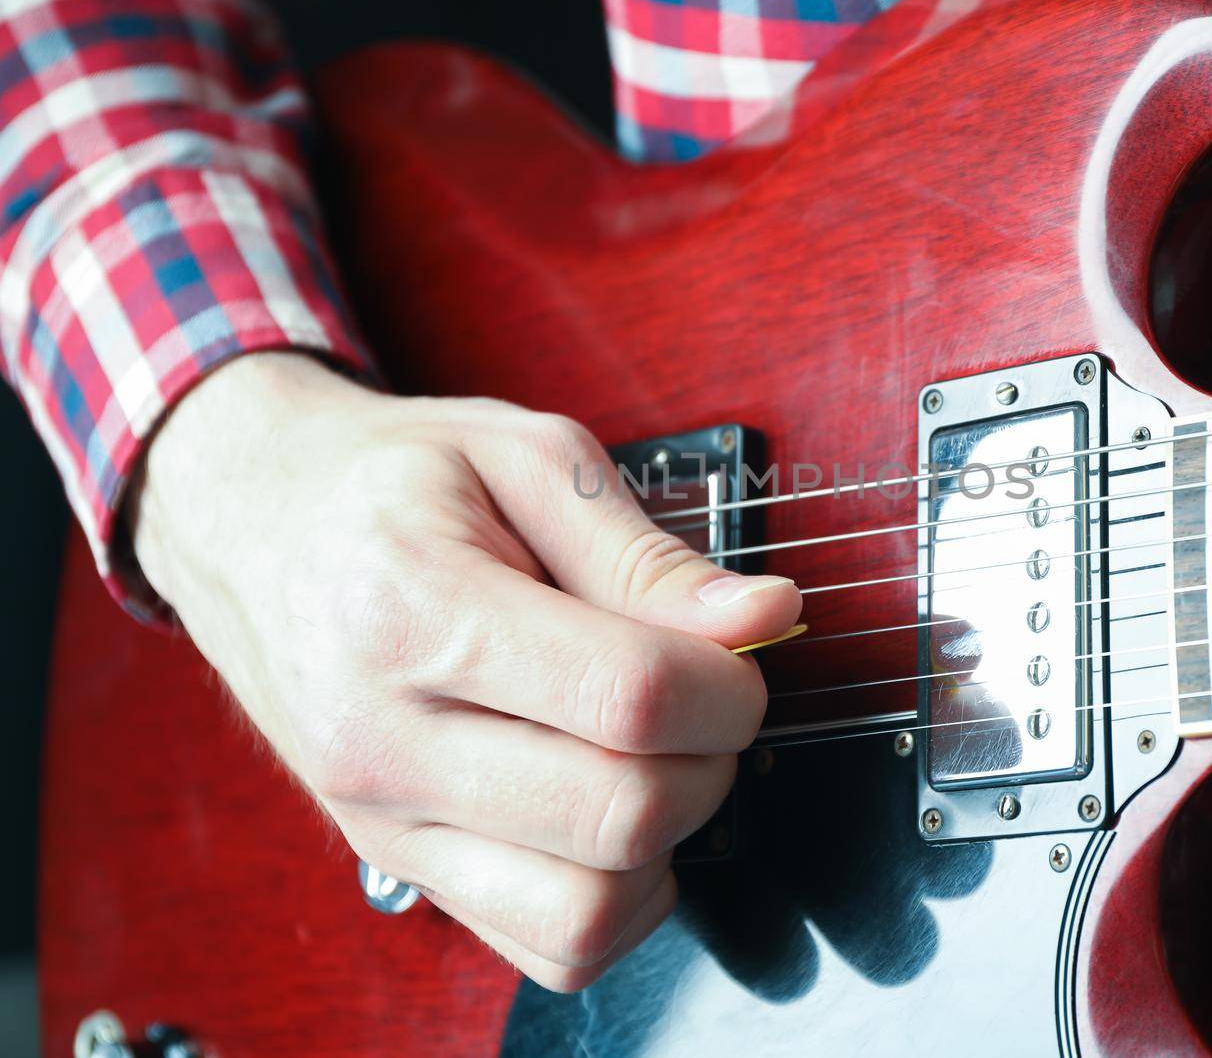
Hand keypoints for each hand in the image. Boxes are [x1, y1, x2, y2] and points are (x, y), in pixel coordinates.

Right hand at [130, 353, 800, 990]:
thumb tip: (763, 618)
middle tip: (704, 695)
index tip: (738, 649)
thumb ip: (645, 555)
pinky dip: (619, 898)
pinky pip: (550, 948)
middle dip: (713, 757)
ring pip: (589, 911)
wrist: (254, 525)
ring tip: (657, 755)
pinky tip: (616, 816)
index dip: (728, 684)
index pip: (628, 699)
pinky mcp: (400, 869)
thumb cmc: (388, 483)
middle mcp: (384, 740)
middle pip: (621, 815)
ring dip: (670, 840)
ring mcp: (384, 822)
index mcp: (414, 610)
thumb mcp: (523, 457)